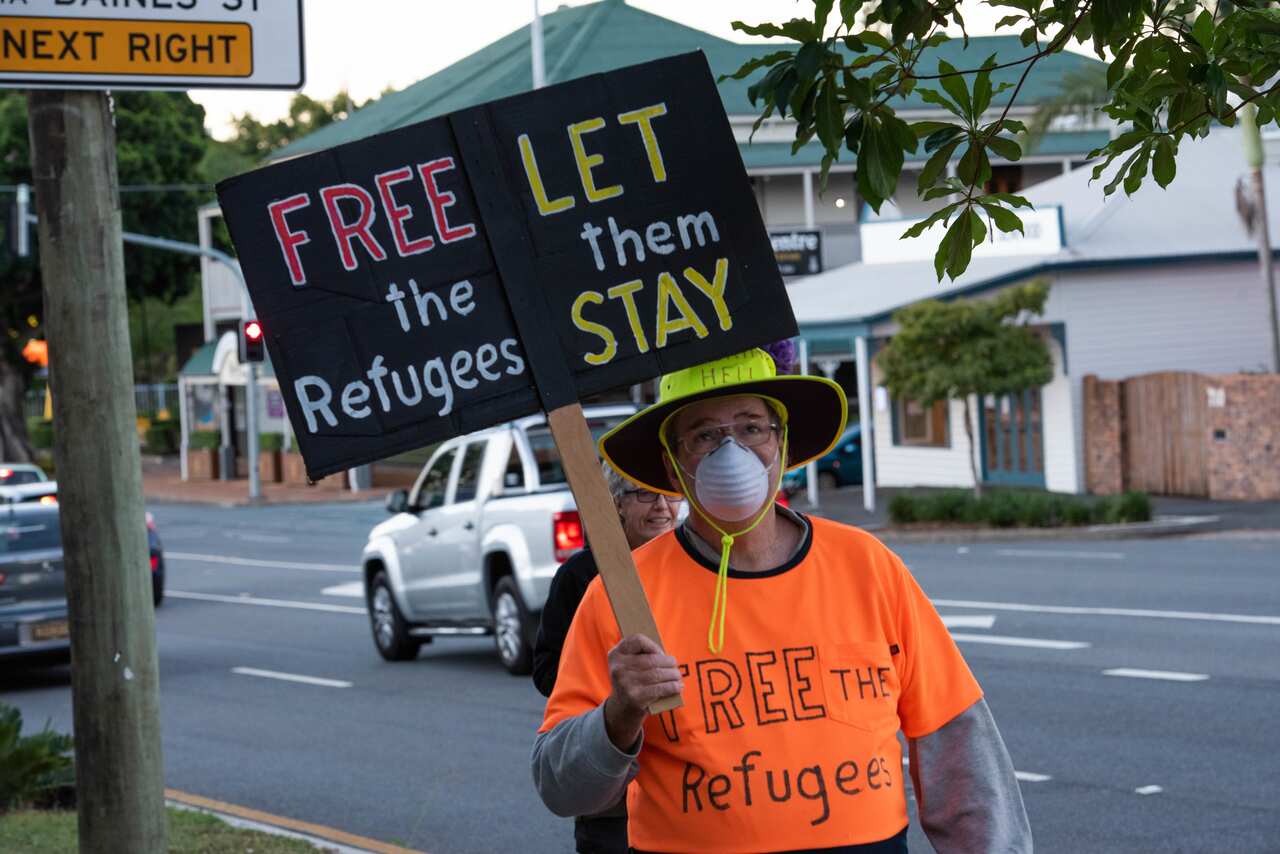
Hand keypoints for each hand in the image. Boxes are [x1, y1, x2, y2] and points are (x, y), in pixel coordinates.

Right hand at [603, 634, 682, 749]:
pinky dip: (672, 686)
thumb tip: (667, 657)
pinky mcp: (635, 697)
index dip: (653, 645)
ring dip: (673, 674)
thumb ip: (642, 655)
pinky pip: (659, 688)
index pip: (637, 640)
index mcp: (616, 655)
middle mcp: (618, 668)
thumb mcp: (629, 666)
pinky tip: (678, 686)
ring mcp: (625, 683)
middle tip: (674, 666)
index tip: (660, 653)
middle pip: (651, 659)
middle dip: (668, 662)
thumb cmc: (632, 681)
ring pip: (657, 674)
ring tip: (677, 676)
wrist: (622, 710)